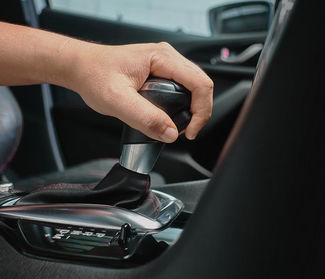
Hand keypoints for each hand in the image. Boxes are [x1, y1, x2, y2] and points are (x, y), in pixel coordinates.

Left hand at [67, 41, 212, 142]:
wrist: (80, 67)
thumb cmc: (94, 75)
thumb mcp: (116, 101)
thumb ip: (144, 118)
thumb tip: (171, 133)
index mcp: (162, 58)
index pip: (200, 84)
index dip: (201, 111)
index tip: (189, 131)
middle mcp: (168, 57)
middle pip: (202, 85)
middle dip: (199, 112)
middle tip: (186, 132)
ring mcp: (167, 63)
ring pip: (195, 87)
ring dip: (193, 109)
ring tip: (179, 125)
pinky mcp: (163, 71)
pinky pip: (184, 88)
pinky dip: (184, 104)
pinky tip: (172, 115)